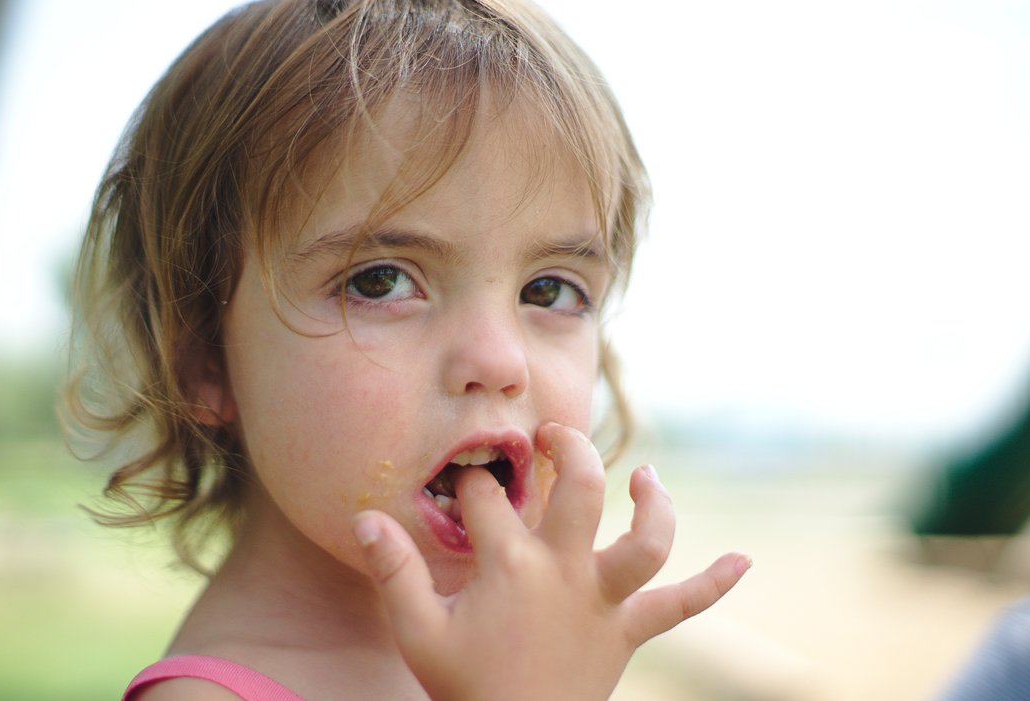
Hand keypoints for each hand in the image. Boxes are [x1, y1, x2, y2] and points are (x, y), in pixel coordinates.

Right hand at [351, 422, 749, 700]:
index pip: (490, 498)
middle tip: (554, 434)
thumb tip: (365, 517)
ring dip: (654, 503)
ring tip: (646, 476)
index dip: (472, 482)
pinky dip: (713, 584)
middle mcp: (565, 571)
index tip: (462, 482)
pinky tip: (744, 561)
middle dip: (569, 448)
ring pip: (645, 540)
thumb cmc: (464, 687)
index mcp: (511, 565)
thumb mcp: (417, 631)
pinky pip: (680, 606)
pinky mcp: (626, 631)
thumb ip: (392, 570)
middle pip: (581, 488)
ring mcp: (602, 600)